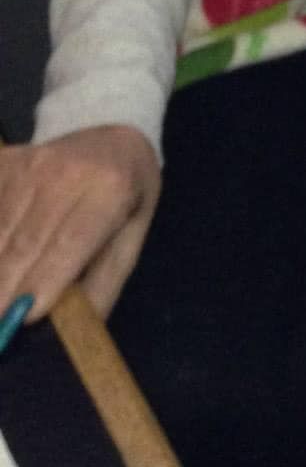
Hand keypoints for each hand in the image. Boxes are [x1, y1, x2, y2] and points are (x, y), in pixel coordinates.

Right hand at [0, 126, 160, 322]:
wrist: (110, 129)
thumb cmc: (127, 194)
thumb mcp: (131, 237)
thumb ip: (102, 286)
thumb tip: (70, 337)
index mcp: (109, 190)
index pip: (68, 243)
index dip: (42, 282)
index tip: (22, 321)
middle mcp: (64, 173)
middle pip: (23, 243)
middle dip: (3, 293)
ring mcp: (28, 166)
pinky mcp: (3, 164)